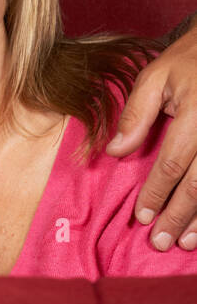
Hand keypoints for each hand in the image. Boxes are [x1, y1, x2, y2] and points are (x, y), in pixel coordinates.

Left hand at [106, 28, 196, 249]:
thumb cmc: (188, 61)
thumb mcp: (155, 76)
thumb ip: (135, 114)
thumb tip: (115, 152)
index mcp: (194, 116)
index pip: (172, 164)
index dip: (156, 193)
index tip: (141, 216)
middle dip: (178, 216)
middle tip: (160, 242)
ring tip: (185, 242)